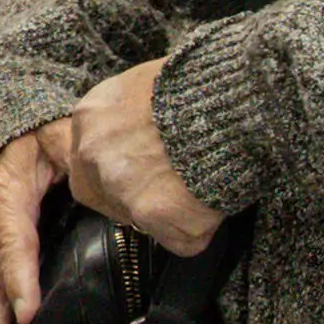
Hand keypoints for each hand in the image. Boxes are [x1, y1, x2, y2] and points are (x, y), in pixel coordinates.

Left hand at [61, 59, 223, 260]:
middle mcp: (94, 153)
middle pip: (101, 195)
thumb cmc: (201, 83)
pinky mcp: (157, 215)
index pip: (86, 161)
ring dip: (169, 212)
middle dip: (131, 198)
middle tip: (171, 188)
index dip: (113, 172)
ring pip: (139, 220)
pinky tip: (216, 198)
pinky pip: (180, 239)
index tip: (140, 173)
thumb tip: (143, 136)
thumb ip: (130, 116)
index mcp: (90, 116)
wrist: (236, 99)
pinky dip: (201, 227)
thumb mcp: (148, 84)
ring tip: (203, 183)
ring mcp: (121, 188)